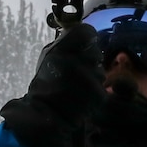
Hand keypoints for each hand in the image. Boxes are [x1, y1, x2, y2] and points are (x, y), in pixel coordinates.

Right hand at [0, 22, 102, 146]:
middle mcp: (75, 61)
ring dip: (92, 76)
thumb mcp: (49, 57)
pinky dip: (94, 91)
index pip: (85, 32)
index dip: (87, 38)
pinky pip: (101, 86)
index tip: (83, 45)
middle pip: (95, 50)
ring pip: (99, 70)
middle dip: (90, 59)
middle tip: (78, 71)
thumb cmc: (45, 85)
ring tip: (77, 86)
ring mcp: (87, 78)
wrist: (45, 115)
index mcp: (60, 49)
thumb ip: (66, 45)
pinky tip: (82, 97)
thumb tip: (85, 34)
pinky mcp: (97, 94)